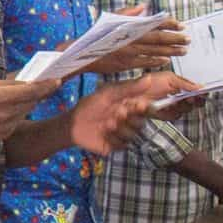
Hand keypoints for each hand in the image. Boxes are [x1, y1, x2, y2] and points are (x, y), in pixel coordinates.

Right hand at [0, 78, 59, 142]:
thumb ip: (10, 83)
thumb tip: (29, 79)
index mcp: (1, 97)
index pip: (31, 91)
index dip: (46, 86)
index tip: (56, 81)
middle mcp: (6, 113)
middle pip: (32, 101)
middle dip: (35, 93)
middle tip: (37, 86)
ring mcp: (6, 125)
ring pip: (26, 111)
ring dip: (25, 104)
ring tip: (11, 100)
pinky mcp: (6, 134)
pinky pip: (18, 121)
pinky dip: (16, 114)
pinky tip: (3, 112)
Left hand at [68, 72, 198, 153]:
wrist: (72, 126)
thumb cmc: (89, 106)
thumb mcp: (107, 95)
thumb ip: (128, 88)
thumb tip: (149, 78)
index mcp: (131, 103)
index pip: (150, 104)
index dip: (149, 106)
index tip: (143, 104)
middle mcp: (132, 117)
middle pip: (144, 119)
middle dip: (134, 115)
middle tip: (121, 111)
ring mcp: (127, 131)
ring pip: (136, 131)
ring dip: (121, 126)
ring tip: (107, 122)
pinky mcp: (121, 144)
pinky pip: (125, 143)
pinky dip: (113, 137)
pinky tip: (103, 132)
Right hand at [88, 6, 188, 74]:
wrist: (80, 54)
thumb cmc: (94, 36)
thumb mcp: (109, 20)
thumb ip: (127, 13)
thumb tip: (144, 6)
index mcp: (127, 28)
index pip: (152, 24)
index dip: (168, 24)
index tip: (180, 24)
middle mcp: (129, 40)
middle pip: (157, 39)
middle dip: (175, 39)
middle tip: (187, 39)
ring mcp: (128, 54)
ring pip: (154, 52)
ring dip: (170, 51)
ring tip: (183, 50)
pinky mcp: (126, 64)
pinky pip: (145, 63)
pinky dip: (157, 61)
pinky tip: (166, 60)